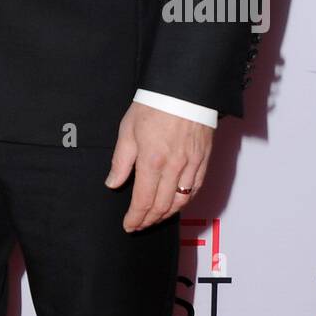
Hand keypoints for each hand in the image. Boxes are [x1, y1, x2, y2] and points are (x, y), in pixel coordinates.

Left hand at [105, 101, 212, 231]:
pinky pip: (195, 189)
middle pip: (162, 206)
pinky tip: (176, 204)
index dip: (135, 218)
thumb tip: (113, 183)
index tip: (128, 225)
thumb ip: (121, 161)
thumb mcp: (127, 130)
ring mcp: (191, 165)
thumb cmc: (153, 106)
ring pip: (180, 202)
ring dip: (166, 215)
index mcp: (151, 161)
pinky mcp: (203, 160)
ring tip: (154, 218)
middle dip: (148, 220)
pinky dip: (185, 202)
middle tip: (139, 225)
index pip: (143, 201)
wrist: (183, 89)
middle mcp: (173, 168)